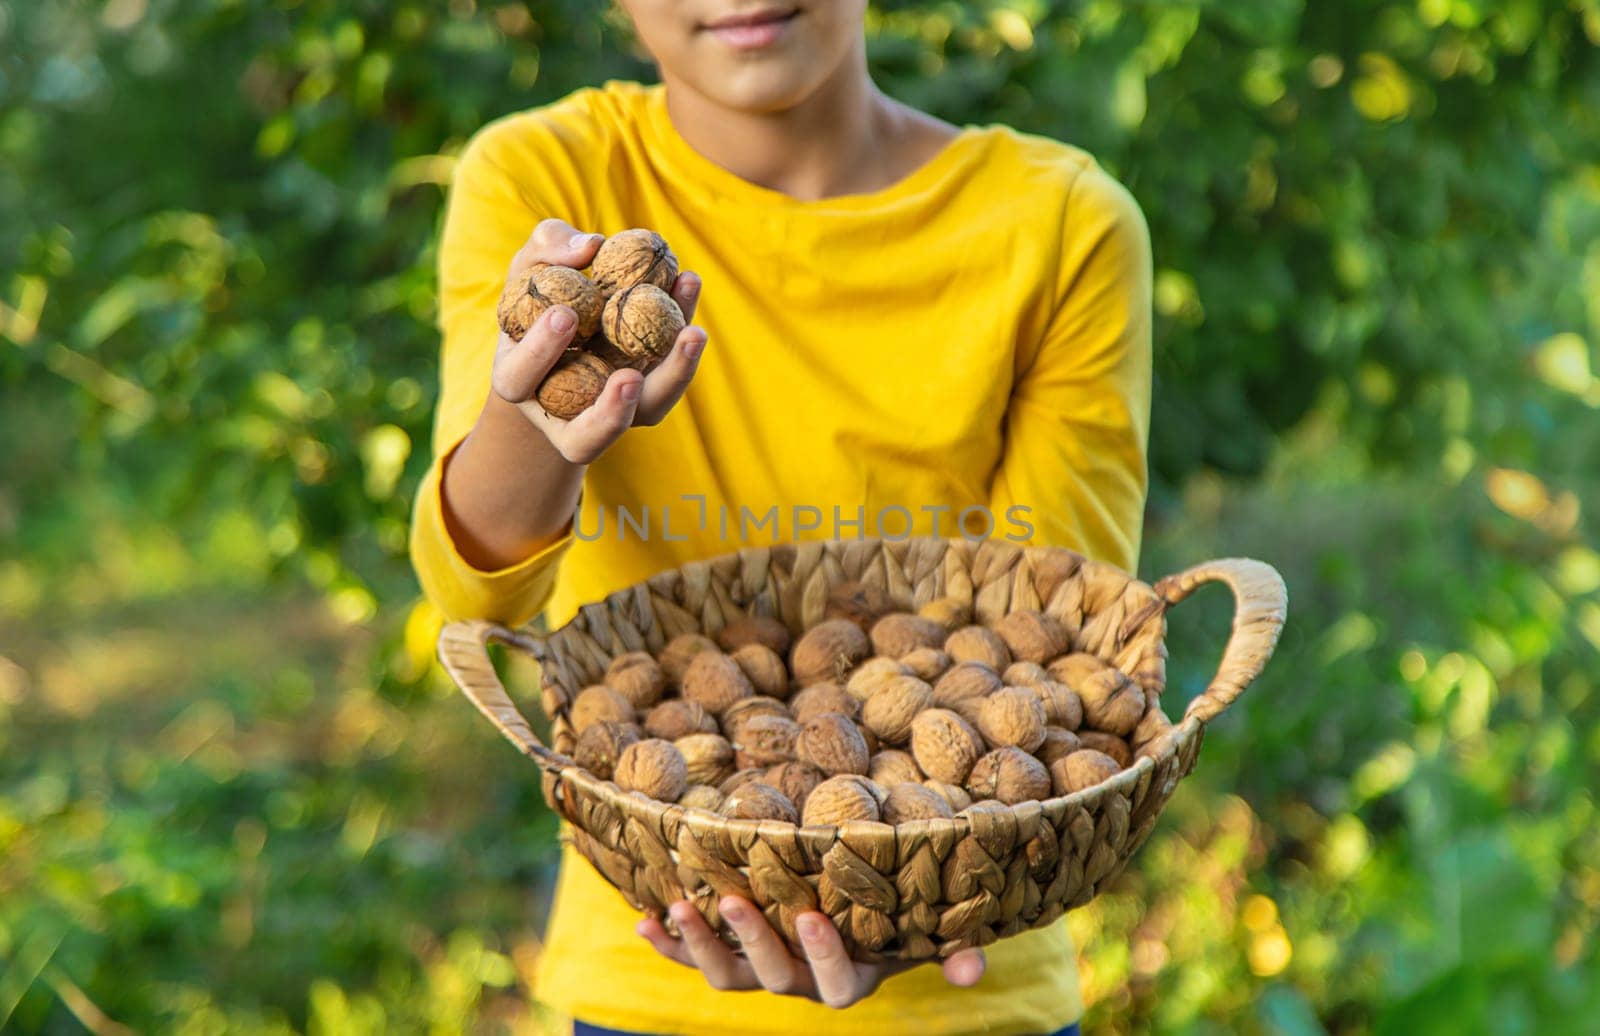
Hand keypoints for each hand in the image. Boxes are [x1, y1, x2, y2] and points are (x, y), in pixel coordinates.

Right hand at [490, 218, 707, 464]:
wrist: (571, 314)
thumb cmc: (541, 289)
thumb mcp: (532, 262)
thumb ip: (549, 247)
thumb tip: (592, 246)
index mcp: (520, 380)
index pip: (520, 379)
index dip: (539, 353)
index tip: (564, 314)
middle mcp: (564, 410)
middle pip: (588, 435)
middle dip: (611, 411)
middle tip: (631, 376)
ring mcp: (613, 409)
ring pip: (644, 413)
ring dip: (672, 378)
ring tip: (693, 333)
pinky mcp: (650, 394)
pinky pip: (671, 375)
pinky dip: (685, 339)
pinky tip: (688, 284)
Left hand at [637, 896, 985, 1008]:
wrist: (856, 915)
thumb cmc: (898, 919)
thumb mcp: (926, 934)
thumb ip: (950, 951)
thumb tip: (972, 968)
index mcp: (849, 980)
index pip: (837, 983)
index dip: (823, 955)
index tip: (812, 917)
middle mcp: (800, 982)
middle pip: (772, 976)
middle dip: (752, 940)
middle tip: (735, 901)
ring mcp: (761, 972)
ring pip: (727, 975)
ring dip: (699, 944)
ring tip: (677, 908)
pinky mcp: (728, 956)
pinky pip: (693, 957)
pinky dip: (667, 942)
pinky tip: (642, 918)